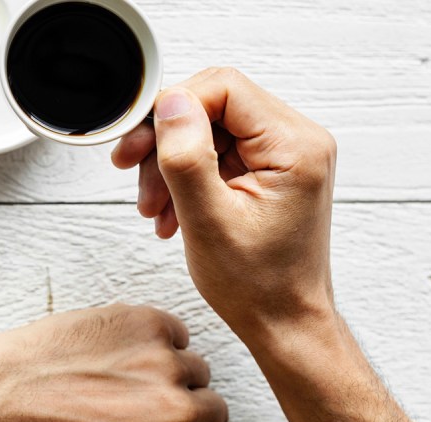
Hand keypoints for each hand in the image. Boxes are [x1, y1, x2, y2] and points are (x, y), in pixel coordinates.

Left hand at [0, 304, 244, 421]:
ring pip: (196, 370)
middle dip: (181, 414)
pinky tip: (115, 357)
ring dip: (167, 376)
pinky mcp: (146, 323)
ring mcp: (164, 362)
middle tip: (130, 414)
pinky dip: (153, 342)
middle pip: (214, 410)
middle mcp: (178, 412)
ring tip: (117, 384)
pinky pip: (176, 333)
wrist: (3, 395)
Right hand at [112, 68, 337, 340]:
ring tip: (154, 208)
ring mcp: (286, 157)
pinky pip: (219, 154)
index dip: (172, 108)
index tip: (140, 143)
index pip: (224, 89)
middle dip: (167, 141)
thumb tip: (171, 103)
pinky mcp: (272, 172)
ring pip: (210, 131)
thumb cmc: (258, 286)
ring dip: (172, 165)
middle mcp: (298, 142)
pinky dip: (188, 178)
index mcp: (294, 147)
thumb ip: (187, 156)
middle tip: (132, 171)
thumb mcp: (208, 220)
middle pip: (214, 107)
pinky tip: (171, 211)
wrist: (283, 323)